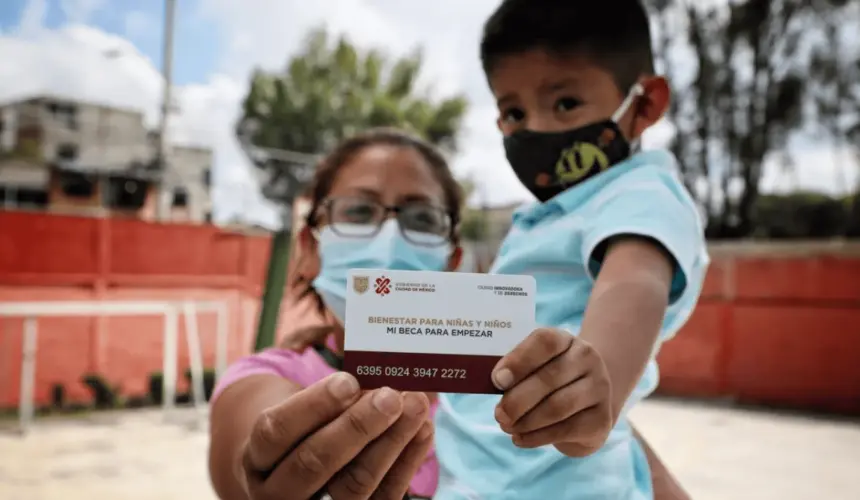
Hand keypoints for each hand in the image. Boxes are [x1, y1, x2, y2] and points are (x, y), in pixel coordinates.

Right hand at [240, 372, 432, 498]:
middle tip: (391, 395)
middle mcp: (277, 491)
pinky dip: (407, 462)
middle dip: (357, 426)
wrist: (296, 471)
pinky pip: (383, 497)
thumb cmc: (302, 428)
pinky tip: (423, 431)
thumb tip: (373, 374)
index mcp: (256, 457)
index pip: (276, 432)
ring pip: (352, 485)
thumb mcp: (296, 410)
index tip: (349, 380)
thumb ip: (328, 395)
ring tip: (416, 406)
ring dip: (390, 442)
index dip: (313, 405)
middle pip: (314, 462)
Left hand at [491, 328, 612, 456]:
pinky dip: (537, 437)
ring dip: (526, 421)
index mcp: (565, 340)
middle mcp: (587, 359)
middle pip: (549, 378)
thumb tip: (497, 382)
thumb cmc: (549, 381)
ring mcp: (599, 388)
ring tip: (507, 427)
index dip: (519, 361)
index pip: (544, 342)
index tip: (496, 381)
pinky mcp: (601, 418)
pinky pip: (566, 429)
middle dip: (517, 400)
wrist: (587, 403)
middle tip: (499, 414)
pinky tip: (521, 439)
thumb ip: (516, 371)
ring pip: (558, 406)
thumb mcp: (534, 367)